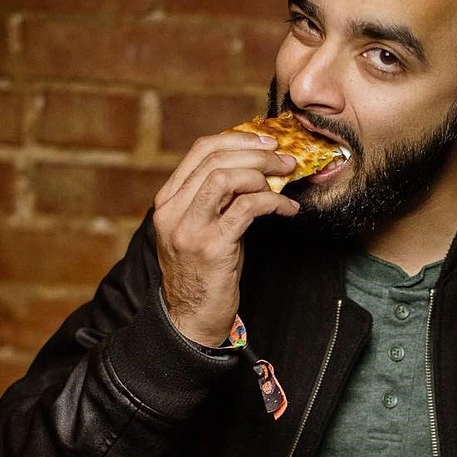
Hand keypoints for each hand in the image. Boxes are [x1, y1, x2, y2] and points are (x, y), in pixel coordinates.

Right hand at [153, 129, 298, 345]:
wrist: (192, 318)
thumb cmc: (205, 271)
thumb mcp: (203, 226)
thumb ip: (218, 197)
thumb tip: (256, 167)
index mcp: (168, 200)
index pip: (201, 150)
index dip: (238, 138)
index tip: (267, 142)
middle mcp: (173, 210)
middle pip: (216, 158)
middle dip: (258, 153)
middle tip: (285, 159)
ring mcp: (190, 228)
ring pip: (227, 177)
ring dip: (263, 173)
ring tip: (285, 181)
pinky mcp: (212, 247)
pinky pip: (247, 208)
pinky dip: (273, 202)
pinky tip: (288, 209)